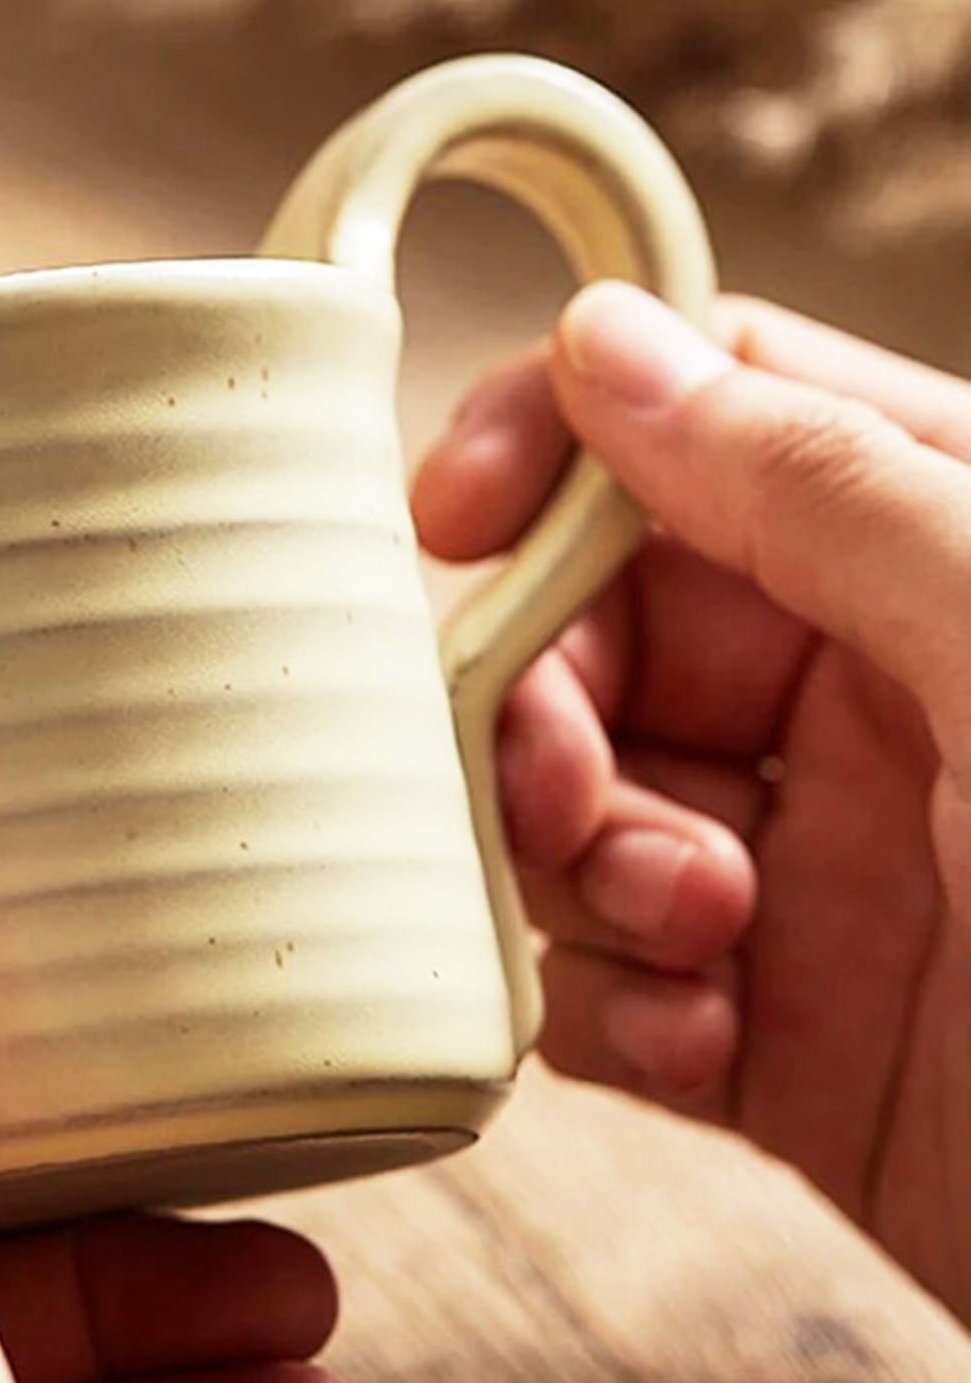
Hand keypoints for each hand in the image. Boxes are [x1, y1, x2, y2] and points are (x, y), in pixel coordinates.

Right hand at [416, 282, 970, 1320]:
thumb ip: (817, 484)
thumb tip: (605, 341)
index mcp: (932, 560)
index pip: (699, 425)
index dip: (557, 446)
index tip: (457, 519)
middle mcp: (856, 698)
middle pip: (592, 631)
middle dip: (543, 709)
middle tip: (563, 794)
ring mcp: (803, 865)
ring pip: (569, 807)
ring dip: (583, 872)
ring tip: (696, 940)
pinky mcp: (765, 1027)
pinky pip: (600, 976)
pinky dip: (610, 1006)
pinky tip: (702, 1041)